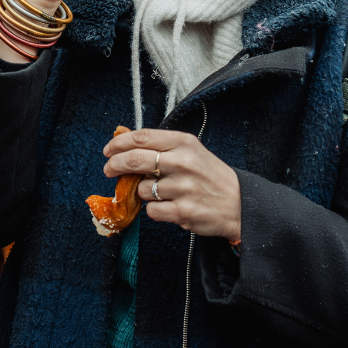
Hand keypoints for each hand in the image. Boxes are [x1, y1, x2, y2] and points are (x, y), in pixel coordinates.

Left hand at [103, 128, 241, 239]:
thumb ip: (159, 145)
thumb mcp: (190, 151)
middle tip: (109, 170)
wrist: (239, 204)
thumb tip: (123, 136)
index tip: (108, 150)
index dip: (119, 144)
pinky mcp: (182, 211)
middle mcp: (182, 162)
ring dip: (143, 192)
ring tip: (160, 192)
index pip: (141, 138)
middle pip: (134, 160)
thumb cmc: (210, 176)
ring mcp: (182, 188)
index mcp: (183, 143)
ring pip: (141, 189)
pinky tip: (168, 206)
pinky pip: (151, 210)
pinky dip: (154, 210)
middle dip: (115, 165)